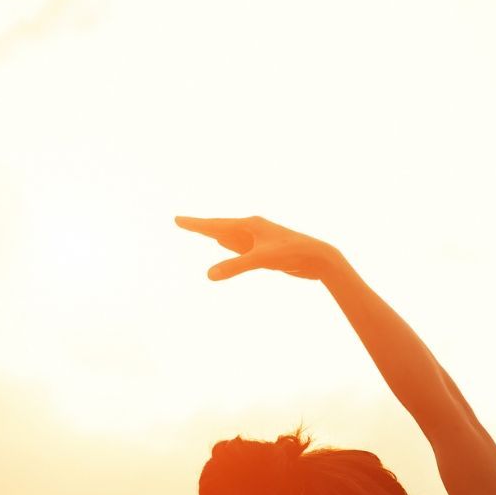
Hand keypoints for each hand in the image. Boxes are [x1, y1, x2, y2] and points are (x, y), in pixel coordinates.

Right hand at [174, 214, 351, 283]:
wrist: (318, 258)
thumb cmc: (292, 253)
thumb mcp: (260, 259)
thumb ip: (234, 267)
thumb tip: (209, 275)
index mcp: (249, 224)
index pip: (215, 224)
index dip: (195, 224)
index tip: (177, 220)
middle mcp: (252, 228)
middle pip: (219, 227)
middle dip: (201, 226)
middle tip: (182, 222)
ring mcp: (258, 239)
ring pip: (230, 236)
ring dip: (214, 233)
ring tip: (202, 229)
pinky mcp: (265, 251)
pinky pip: (240, 246)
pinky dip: (228, 244)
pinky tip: (224, 242)